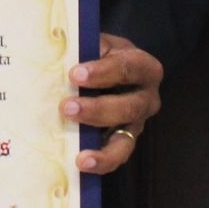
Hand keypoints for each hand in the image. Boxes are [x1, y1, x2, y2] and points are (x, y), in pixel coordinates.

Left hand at [62, 33, 161, 175]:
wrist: (102, 68)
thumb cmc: (97, 54)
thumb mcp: (95, 44)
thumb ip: (84, 49)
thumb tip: (62, 59)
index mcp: (143, 66)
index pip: (128, 68)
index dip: (103, 72)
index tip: (75, 74)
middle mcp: (147, 97)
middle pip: (130, 107)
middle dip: (98, 109)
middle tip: (67, 108)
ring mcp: (137, 122)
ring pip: (127, 139)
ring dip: (103, 147)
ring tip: (81, 155)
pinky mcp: (125, 140)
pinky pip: (117, 156)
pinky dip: (102, 162)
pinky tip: (82, 164)